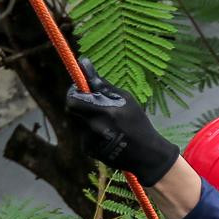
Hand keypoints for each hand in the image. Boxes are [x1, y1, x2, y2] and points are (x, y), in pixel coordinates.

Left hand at [63, 59, 180, 184]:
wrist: (147, 156)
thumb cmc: (138, 123)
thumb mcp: (125, 99)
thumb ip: (102, 84)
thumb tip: (83, 63)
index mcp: (104, 111)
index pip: (73, 99)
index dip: (73, 92)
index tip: (82, 90)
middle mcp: (94, 127)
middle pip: (72, 110)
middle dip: (79, 104)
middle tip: (92, 104)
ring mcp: (89, 141)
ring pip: (78, 121)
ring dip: (87, 118)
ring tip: (105, 122)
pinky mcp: (88, 150)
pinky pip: (83, 134)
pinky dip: (91, 131)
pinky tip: (106, 135)